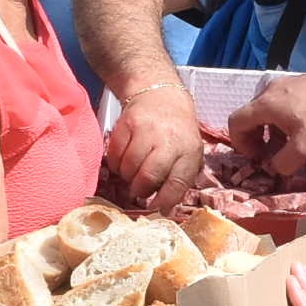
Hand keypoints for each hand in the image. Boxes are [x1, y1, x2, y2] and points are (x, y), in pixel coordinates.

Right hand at [103, 84, 203, 209]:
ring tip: (133, 173)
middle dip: (141, 190)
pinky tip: (124, 160)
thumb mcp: (190, 152)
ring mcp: (145, 131)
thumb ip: (180, 177)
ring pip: (129, 167)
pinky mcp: (126, 124)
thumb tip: (166, 207)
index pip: (178, 182)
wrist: (161, 96)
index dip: (165, 200)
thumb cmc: (178, 131)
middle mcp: (168, 140)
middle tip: (140, 190)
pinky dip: (117, 164)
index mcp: (189, 150)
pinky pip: (114, 155)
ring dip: (128, 177)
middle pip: (148, 176)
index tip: (157, 209)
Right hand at [229, 71, 305, 173]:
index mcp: (265, 104)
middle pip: (250, 116)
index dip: (240, 143)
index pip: (236, 122)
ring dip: (269, 131)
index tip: (255, 157)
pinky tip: (299, 131)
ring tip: (284, 146)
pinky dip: (280, 121)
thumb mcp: (304, 148)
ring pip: (265, 111)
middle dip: (254, 139)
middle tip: (267, 155)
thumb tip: (275, 169)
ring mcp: (284, 85)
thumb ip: (283, 163)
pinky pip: (279, 105)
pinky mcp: (297, 84)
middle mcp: (269, 91)